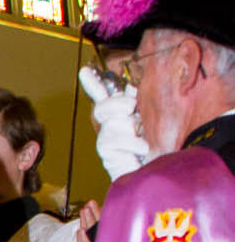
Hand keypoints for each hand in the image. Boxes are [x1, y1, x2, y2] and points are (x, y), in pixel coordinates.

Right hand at [78, 65, 150, 179]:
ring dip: (130, 129)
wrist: (154, 171)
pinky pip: (114, 140)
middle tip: (132, 108)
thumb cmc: (155, 145)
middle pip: (103, 107)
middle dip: (117, 105)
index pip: (102, 95)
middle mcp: (109, 124)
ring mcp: (105, 139)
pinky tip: (141, 148)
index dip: (93, 83)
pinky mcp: (106, 154)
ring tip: (143, 138)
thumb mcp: (149, 119)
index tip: (85, 71)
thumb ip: (138, 102)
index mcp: (119, 112)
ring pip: (111, 123)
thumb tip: (131, 86)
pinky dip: (132, 143)